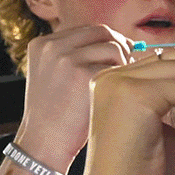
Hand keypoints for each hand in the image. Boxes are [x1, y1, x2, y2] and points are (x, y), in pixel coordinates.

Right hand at [14, 24, 135, 167]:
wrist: (45, 143)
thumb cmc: (57, 116)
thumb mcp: (54, 76)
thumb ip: (75, 57)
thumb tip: (115, 44)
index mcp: (42, 44)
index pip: (87, 30)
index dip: (108, 40)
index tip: (123, 53)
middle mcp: (52, 46)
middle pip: (102, 32)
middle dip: (122, 46)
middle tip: (132, 64)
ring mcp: (67, 58)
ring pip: (114, 47)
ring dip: (125, 63)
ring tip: (124, 84)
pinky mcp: (85, 73)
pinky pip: (119, 66)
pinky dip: (126, 78)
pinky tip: (124, 93)